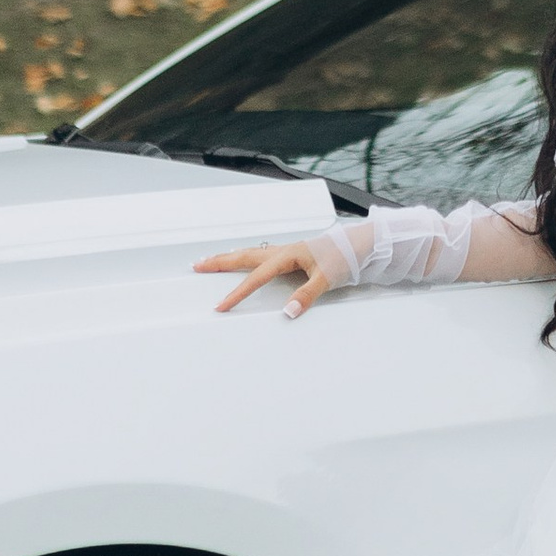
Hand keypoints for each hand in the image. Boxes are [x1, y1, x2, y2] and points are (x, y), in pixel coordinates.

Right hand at [198, 239, 343, 317]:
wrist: (358, 244)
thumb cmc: (344, 257)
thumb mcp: (326, 279)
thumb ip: (306, 296)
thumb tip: (288, 311)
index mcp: (288, 256)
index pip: (256, 277)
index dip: (237, 293)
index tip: (222, 305)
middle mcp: (282, 251)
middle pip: (243, 256)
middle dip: (219, 262)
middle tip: (197, 265)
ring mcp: (285, 251)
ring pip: (250, 253)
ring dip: (229, 257)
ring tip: (210, 261)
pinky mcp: (290, 254)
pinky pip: (260, 254)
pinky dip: (244, 257)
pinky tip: (241, 260)